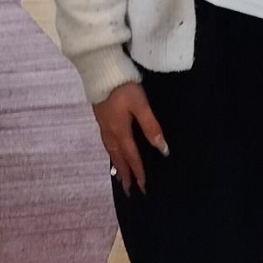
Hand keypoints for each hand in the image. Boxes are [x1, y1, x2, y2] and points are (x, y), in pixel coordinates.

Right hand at [93, 80, 168, 194]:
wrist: (101, 71)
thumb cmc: (124, 88)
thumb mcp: (141, 105)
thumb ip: (151, 126)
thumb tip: (162, 149)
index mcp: (121, 131)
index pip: (132, 156)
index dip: (138, 172)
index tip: (143, 187)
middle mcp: (110, 132)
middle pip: (119, 158)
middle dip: (125, 174)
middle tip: (128, 191)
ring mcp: (103, 125)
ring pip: (111, 151)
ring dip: (117, 165)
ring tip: (119, 176)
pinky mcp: (100, 118)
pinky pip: (106, 143)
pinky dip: (110, 153)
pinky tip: (112, 152)